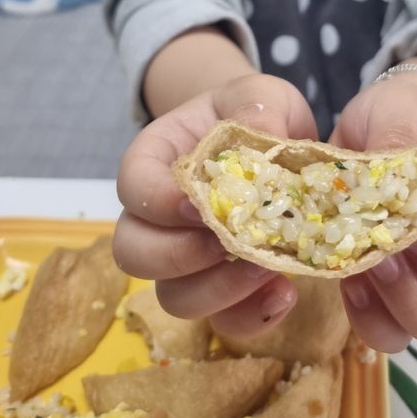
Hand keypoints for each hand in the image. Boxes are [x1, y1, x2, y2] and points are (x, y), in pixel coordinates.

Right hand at [113, 74, 317, 336]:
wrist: (277, 142)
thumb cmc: (254, 113)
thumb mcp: (260, 96)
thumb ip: (258, 107)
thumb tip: (264, 134)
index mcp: (155, 158)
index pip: (132, 185)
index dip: (159, 202)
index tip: (201, 204)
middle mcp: (158, 216)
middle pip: (133, 253)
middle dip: (179, 256)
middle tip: (228, 243)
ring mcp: (187, 259)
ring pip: (172, 297)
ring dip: (216, 291)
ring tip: (266, 268)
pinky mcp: (224, 288)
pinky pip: (222, 322)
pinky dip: (250, 316)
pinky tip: (285, 293)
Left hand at [331, 78, 416, 352]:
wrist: (366, 131)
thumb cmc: (402, 116)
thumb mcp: (406, 112)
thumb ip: (410, 143)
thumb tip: (410, 193)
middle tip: (415, 238)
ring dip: (410, 300)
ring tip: (376, 258)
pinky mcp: (392, 301)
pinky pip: (394, 336)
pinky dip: (372, 318)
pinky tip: (351, 278)